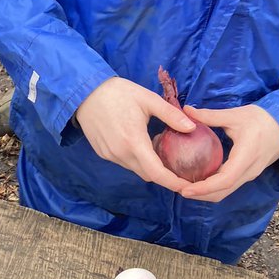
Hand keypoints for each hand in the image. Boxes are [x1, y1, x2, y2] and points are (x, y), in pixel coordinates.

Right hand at [74, 76, 194, 192]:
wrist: (86, 91)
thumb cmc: (119, 93)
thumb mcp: (148, 99)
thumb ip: (171, 115)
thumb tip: (192, 128)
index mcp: (134, 141)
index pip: (157, 173)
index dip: (174, 182)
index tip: (188, 186)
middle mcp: (120, 153)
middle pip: (148, 174)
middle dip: (163, 172)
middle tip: (174, 155)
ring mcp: (110, 155)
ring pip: (136, 169)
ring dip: (148, 163)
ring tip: (154, 143)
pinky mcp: (102, 153)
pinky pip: (124, 162)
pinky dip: (135, 158)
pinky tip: (137, 141)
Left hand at [178, 103, 278, 201]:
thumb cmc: (262, 119)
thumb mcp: (235, 115)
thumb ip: (210, 116)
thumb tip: (186, 110)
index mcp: (245, 157)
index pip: (224, 180)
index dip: (204, 188)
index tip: (185, 189)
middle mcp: (248, 171)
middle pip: (223, 192)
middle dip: (200, 194)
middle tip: (178, 189)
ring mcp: (250, 174)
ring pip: (226, 191)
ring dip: (206, 193)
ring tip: (185, 187)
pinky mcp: (249, 173)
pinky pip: (230, 185)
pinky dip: (214, 187)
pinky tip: (199, 179)